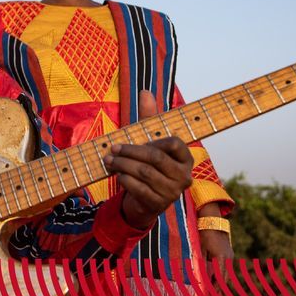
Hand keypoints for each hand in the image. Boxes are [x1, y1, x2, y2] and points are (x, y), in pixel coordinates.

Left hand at [103, 91, 193, 228]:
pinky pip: (139, 188)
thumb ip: (149, 117)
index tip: (136, 139)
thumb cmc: (149, 164)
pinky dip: (125, 180)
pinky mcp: (159, 204)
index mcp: (186, 158)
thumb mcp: (150, 141)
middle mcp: (184, 176)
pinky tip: (117, 174)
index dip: (153, 140)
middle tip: (112, 148)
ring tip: (109, 160)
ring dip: (123, 165)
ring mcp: (173, 192)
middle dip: (130, 151)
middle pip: (155, 158)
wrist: (145, 199)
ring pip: (144, 173)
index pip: (173, 143)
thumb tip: (145, 92)